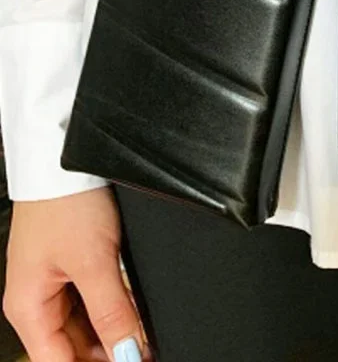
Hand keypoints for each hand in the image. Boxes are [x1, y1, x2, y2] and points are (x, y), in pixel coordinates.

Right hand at [4, 187, 146, 360]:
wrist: (66, 160)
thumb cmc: (66, 202)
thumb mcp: (95, 261)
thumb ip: (112, 311)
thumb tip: (127, 353)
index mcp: (29, 308)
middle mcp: (37, 300)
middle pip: (73, 347)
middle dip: (109, 352)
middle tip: (144, 351)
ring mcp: (55, 281)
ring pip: (86, 325)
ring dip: (113, 331)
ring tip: (144, 336)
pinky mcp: (73, 263)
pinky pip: (92, 300)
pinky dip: (114, 308)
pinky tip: (136, 312)